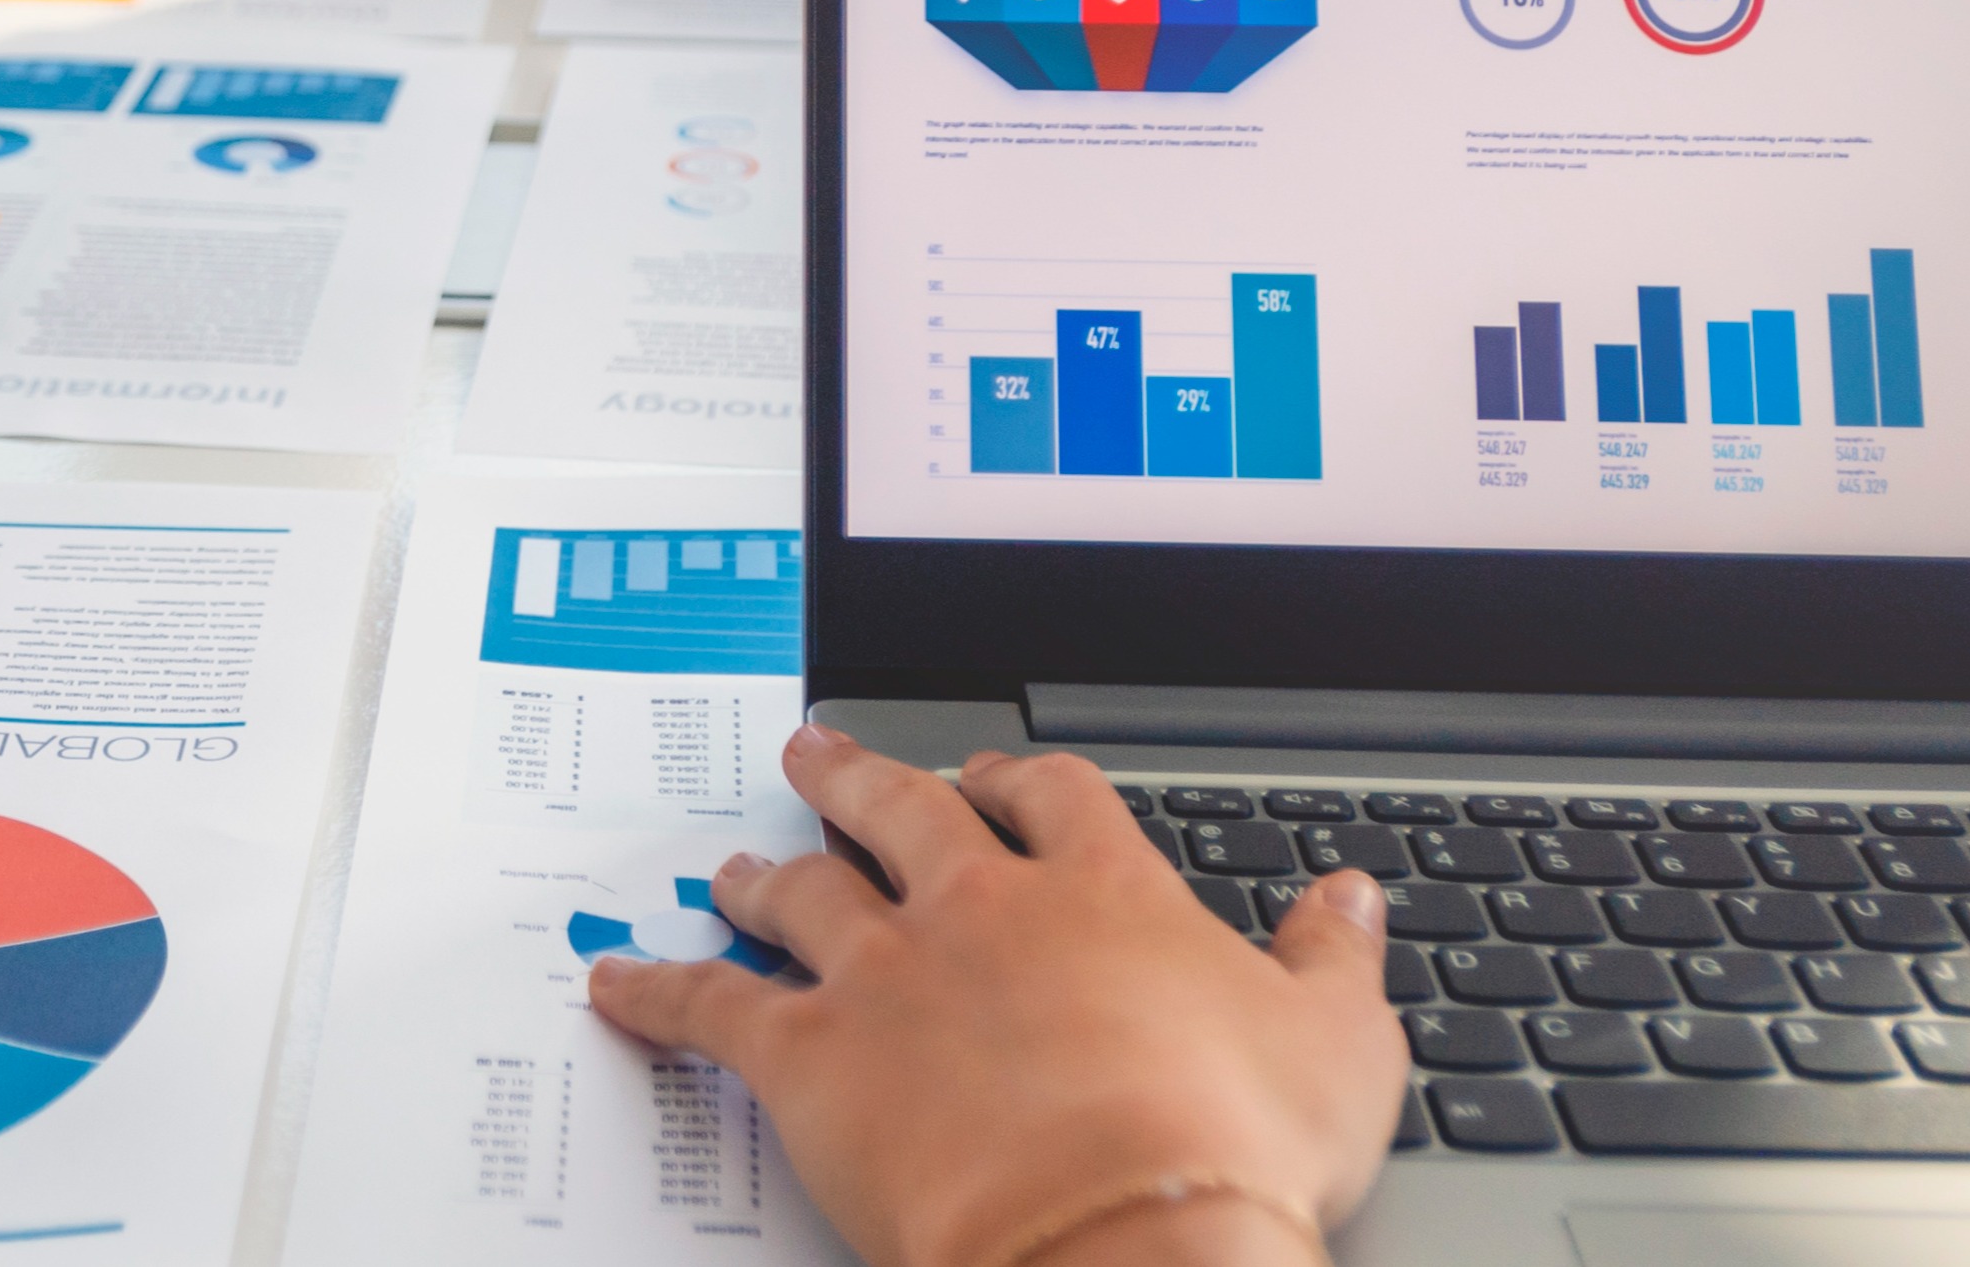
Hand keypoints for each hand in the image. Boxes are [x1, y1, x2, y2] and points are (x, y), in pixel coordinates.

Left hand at [590, 729, 1400, 1266]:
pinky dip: (656, 992)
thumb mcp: (1336, 1050)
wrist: (1121, 1242)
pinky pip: (708, 1005)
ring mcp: (885, 975)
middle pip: (904, 808)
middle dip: (859, 774)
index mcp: (1104, 893)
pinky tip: (618, 985)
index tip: (997, 770)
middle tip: (822, 751)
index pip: (1054, 795)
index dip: (1020, 775)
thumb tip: (1351, 900)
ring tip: (735, 864)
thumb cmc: (1231, 1155)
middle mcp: (981, 909)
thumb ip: (1334, 963)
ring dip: (765, 872)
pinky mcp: (808, 1055)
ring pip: (803, 890)